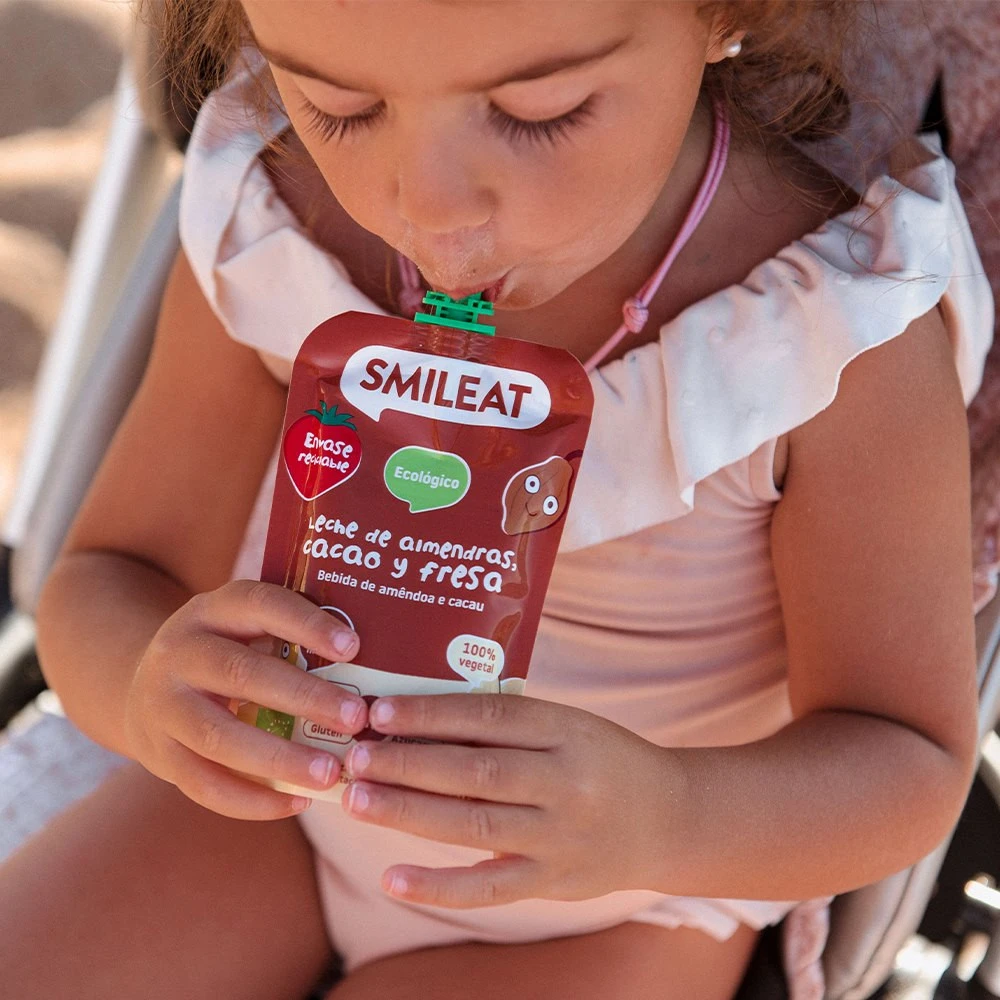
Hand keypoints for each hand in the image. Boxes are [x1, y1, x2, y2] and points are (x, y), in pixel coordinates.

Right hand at [124, 580, 368, 819]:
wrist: (140, 685)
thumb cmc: (227, 653)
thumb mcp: (246, 628)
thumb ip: (293, 638)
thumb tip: (373, 664)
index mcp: (212, 611)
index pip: (260, 605)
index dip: (306, 624)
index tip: (354, 646)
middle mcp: (180, 652)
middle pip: (242, 675)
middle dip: (304, 698)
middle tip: (356, 719)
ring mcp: (162, 706)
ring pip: (219, 737)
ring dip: (280, 758)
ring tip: (331, 773)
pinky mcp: (158, 755)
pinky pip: (205, 785)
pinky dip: (253, 800)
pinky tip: (298, 802)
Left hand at [340, 694, 671, 907]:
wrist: (670, 819)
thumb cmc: (602, 759)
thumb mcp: (569, 725)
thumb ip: (508, 725)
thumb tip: (420, 719)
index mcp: (567, 731)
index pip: (491, 718)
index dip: (433, 714)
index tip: (381, 710)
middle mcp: (566, 783)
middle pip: (476, 772)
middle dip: (408, 764)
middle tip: (354, 756)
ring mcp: (560, 837)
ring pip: (475, 825)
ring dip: (409, 812)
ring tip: (357, 800)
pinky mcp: (555, 883)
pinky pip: (490, 888)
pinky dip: (439, 886)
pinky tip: (392, 877)